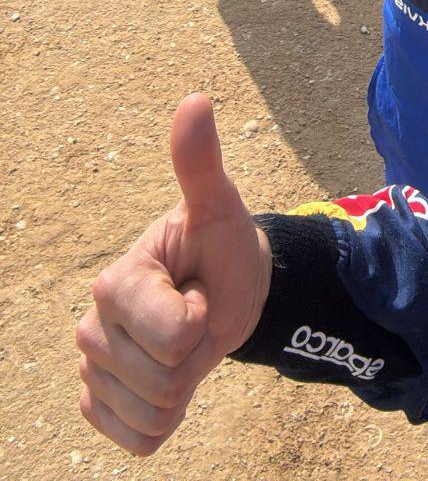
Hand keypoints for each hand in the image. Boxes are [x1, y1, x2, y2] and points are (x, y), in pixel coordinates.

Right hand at [77, 96, 271, 455]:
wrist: (224, 290)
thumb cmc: (220, 245)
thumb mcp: (220, 206)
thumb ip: (200, 162)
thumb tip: (195, 100)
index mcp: (115, 283)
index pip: (173, 338)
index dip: (200, 321)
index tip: (197, 290)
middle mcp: (91, 327)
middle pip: (163, 381)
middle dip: (194, 356)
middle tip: (194, 315)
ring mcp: (92, 369)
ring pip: (152, 414)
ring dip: (183, 388)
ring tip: (184, 343)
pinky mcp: (98, 404)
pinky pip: (138, 440)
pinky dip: (163, 421)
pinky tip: (167, 380)